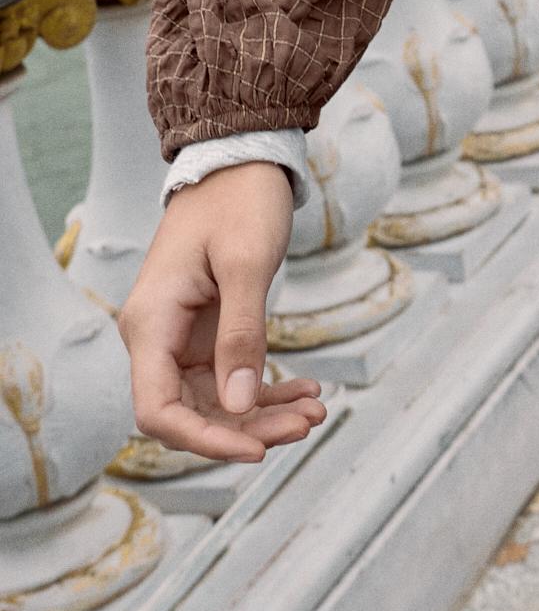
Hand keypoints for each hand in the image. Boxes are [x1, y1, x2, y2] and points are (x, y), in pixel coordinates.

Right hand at [118, 161, 322, 463]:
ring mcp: (181, 339)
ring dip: (263, 413)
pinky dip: (267, 390)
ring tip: (316, 411)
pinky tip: (307, 392)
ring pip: (215, 401)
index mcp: (150, 324)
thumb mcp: (247, 265)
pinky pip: (231, 378)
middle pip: (190, 413)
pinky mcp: (206, 334)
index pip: (157, 410)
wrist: (241, 160)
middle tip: (308, 424)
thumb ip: (243, 336)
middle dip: (247, 428)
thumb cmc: (239, 202)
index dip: (203, 440)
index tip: (256, 451)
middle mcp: (157, 338)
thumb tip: (241, 404)